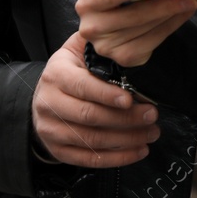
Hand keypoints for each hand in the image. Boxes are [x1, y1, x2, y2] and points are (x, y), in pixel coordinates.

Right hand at [31, 31, 158, 166]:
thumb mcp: (78, 49)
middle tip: (152, 116)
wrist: (44, 97)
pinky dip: (117, 158)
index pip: (82, 86)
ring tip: (152, 133)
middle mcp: (49, 103)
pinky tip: (138, 151)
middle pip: (90, 116)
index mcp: (56, 74)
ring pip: (92, 140)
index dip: (107, 94)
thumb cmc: (71, 70)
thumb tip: (128, 37)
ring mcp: (51, 129)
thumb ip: (98, 45)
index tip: (131, 99)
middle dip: (126, 118)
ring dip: (126, 139)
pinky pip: (89, 159)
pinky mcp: (58, 150)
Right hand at [76, 0, 196, 67]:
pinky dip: (172, 25)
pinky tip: (183, 15)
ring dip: (173, 14)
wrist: (109, 34)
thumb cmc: (117, 4)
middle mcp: (92, 28)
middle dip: (164, 4)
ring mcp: (108, 47)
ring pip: (147, 28)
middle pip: (132, 15)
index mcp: (88, 4)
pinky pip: (154, 40)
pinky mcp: (125, 58)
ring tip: (191, 1)